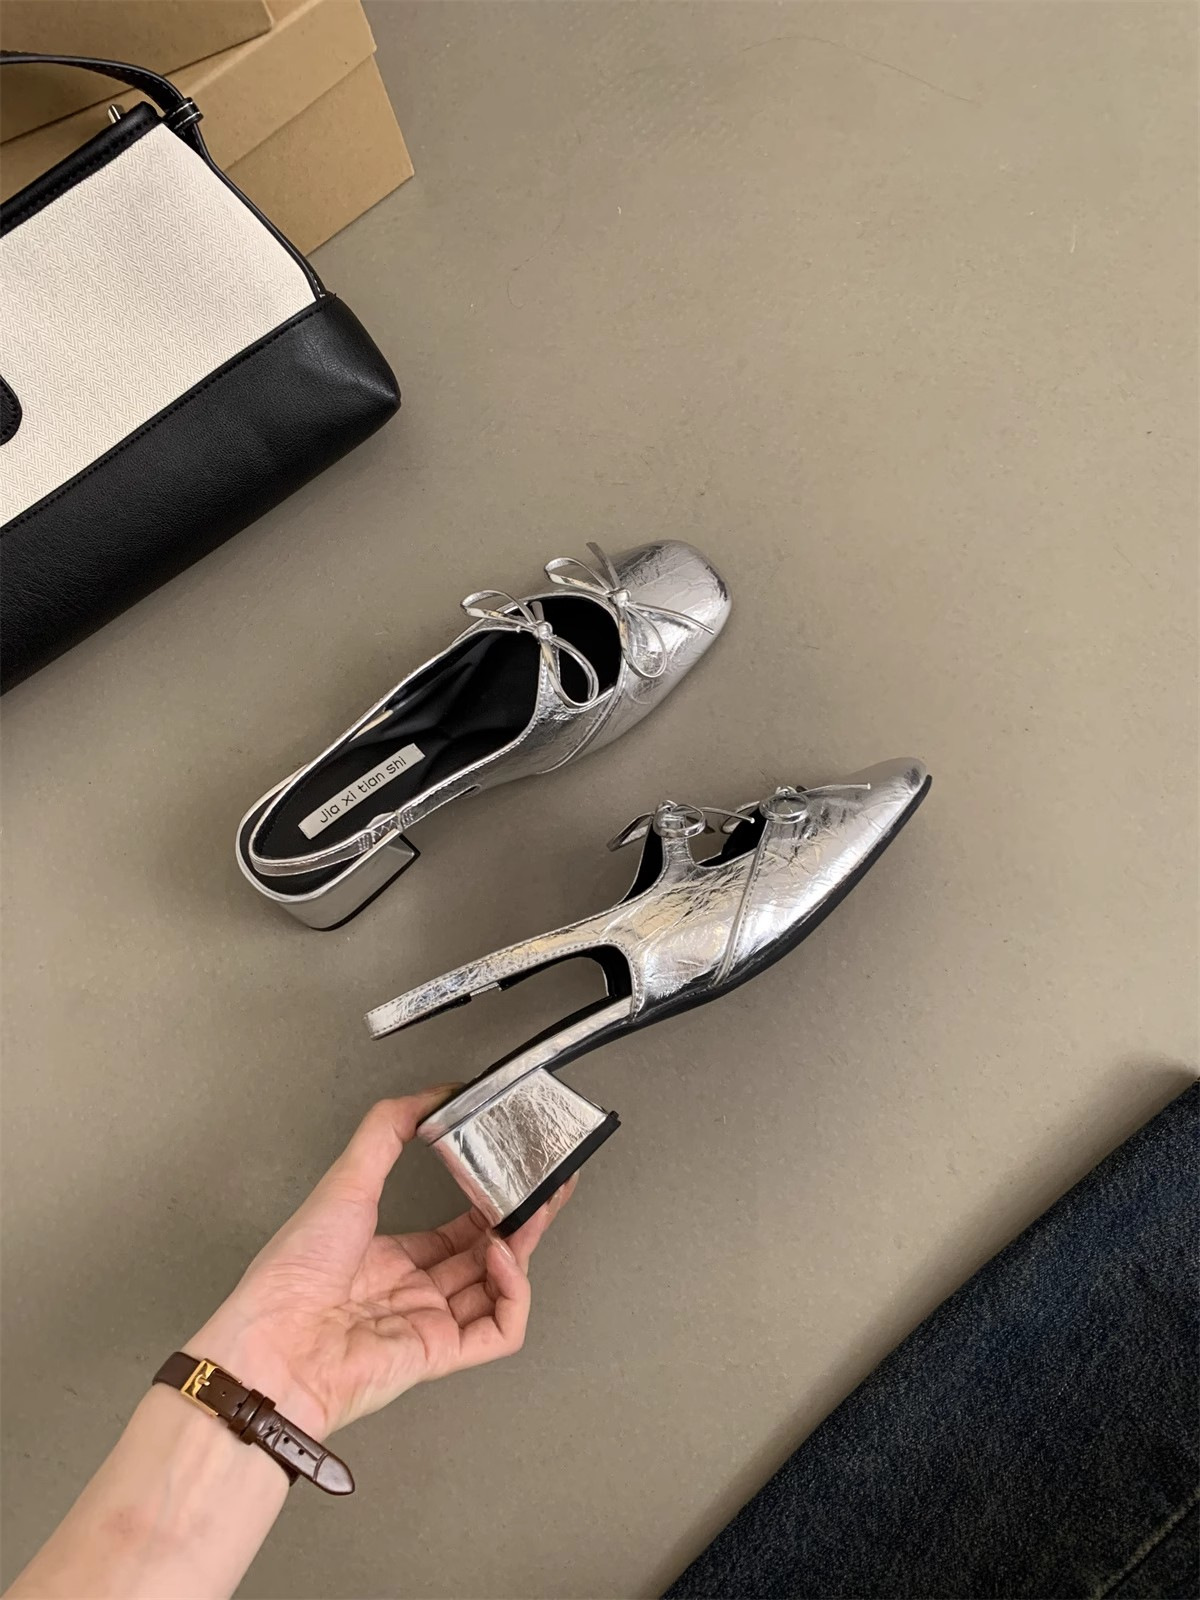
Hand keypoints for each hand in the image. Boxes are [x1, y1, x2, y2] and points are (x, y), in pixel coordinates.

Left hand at [191, 1088, 573, 1439]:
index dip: (488, 1204)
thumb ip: (386, 1130)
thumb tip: (428, 1095)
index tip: (511, 1178)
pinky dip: (514, 1294)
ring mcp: (427, 1324)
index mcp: (385, 1258)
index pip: (454, 1232)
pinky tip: (505, 1259)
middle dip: (520, 1223)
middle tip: (547, 1190)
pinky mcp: (440, 1354)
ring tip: (527, 1217)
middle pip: (485, 1257)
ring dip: (521, 1250)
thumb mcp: (344, 1180)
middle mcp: (409, 1292)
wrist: (273, 1344)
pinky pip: (499, 1331)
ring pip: (498, 1289)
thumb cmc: (293, 1272)